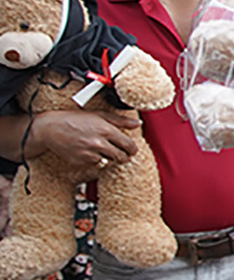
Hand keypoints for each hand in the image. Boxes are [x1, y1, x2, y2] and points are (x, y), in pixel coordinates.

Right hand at [26, 109, 141, 165]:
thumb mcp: (99, 115)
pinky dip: (96, 160)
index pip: (129, 145)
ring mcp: (89, 153)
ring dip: (110, 158)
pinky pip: (95, 164)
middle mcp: (98, 143)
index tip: (132, 150)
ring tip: (104, 150)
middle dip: (124, 156)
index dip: (133, 149)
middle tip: (122, 154)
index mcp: (106, 130)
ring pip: (109, 161)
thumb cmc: (74, 119)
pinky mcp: (80, 161)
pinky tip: (91, 152)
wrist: (50, 128)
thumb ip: (120, 120)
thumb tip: (138, 123)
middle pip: (121, 156)